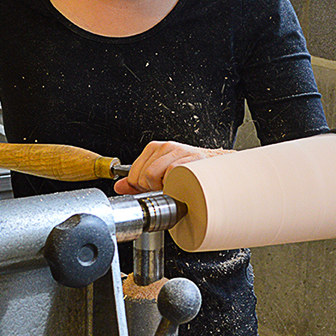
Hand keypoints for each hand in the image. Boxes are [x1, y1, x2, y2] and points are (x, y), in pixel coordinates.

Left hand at [114, 141, 230, 193]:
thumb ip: (137, 181)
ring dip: (163, 187)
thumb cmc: (189, 171)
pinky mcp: (189, 159)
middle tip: (165, 187)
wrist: (216, 168)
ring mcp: (177, 152)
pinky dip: (174, 185)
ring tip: (174, 185)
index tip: (153, 188)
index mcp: (154, 149)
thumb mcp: (159, 174)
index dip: (140, 187)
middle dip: (151, 189)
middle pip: (142, 176)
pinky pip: (170, 175)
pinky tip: (182, 184)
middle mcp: (165, 147)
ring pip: (153, 175)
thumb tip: (119, 187)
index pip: (133, 173)